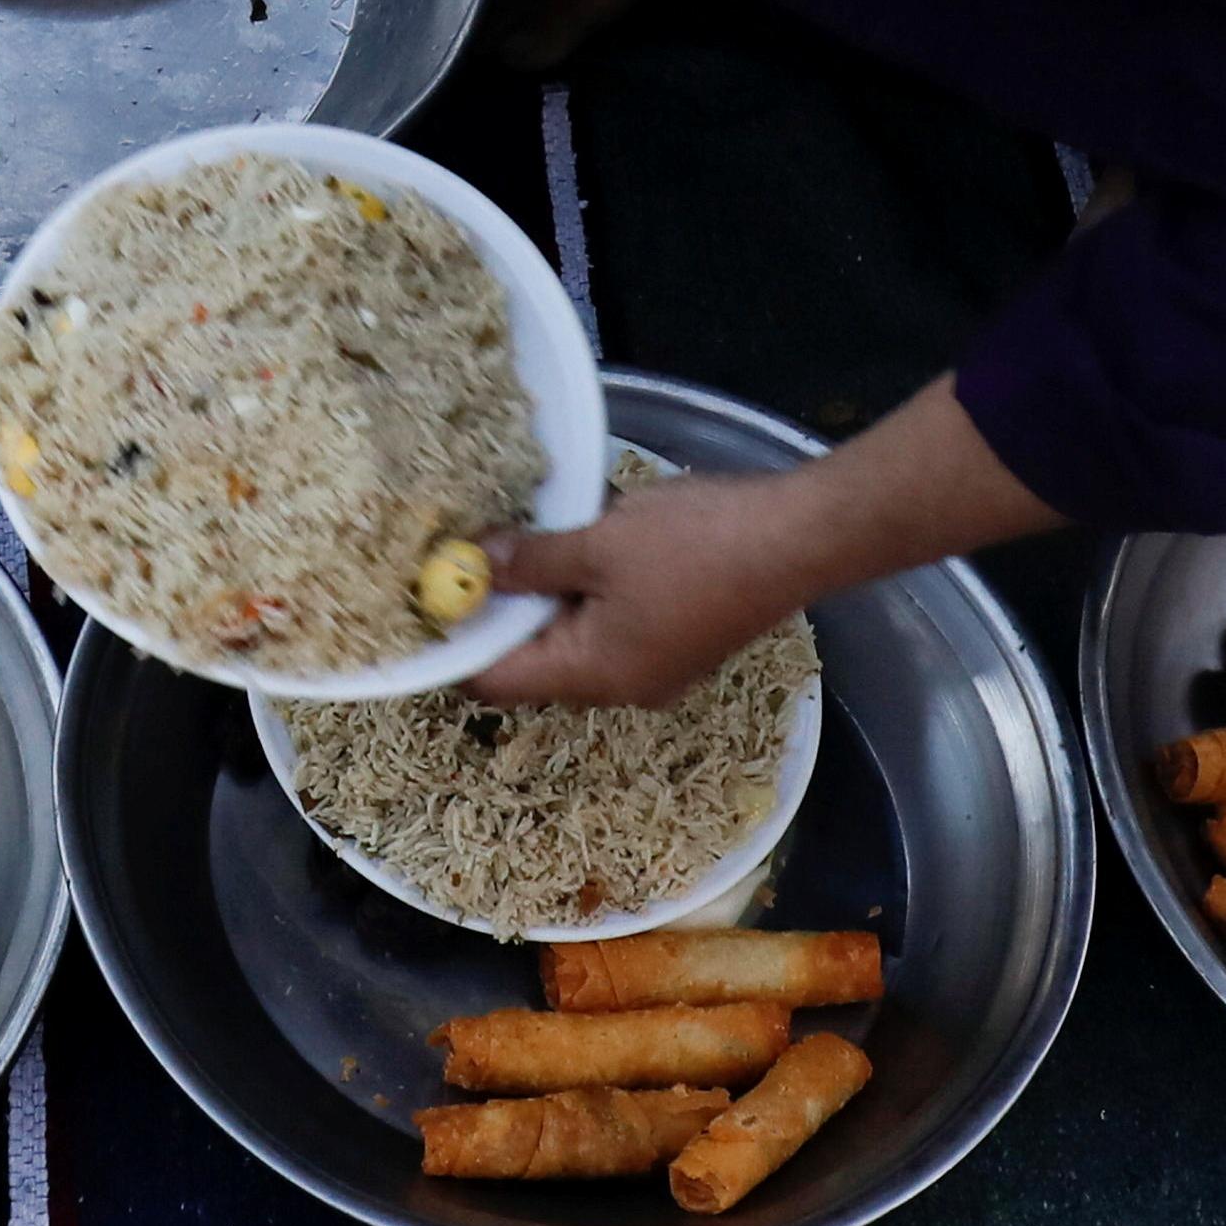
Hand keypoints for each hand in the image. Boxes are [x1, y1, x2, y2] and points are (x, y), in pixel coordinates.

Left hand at [463, 373, 1062, 709]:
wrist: (799, 537)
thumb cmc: (696, 544)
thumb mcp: (598, 542)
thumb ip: (531, 560)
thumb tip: (473, 567)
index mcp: (594, 676)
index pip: (496, 680)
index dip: (454, 645)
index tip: (427, 597)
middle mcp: (621, 688)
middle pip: (534, 664)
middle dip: (500, 613)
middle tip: (468, 555)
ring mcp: (656, 669)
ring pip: (574, 642)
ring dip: (546, 597)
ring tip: (524, 540)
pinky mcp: (681, 642)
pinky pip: (612, 627)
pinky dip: (587, 593)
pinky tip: (584, 544)